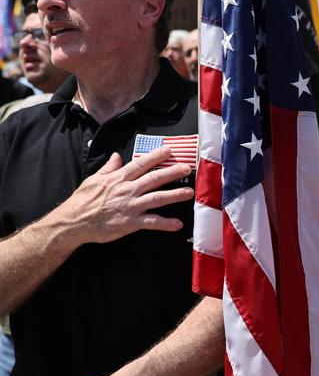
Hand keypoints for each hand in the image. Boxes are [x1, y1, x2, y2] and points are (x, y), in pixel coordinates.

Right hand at [59, 147, 193, 244]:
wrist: (72, 223)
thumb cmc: (82, 201)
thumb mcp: (93, 180)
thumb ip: (108, 168)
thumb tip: (116, 156)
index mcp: (118, 178)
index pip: (140, 164)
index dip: (156, 156)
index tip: (170, 151)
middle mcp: (126, 190)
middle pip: (153, 178)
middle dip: (172, 172)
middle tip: (187, 167)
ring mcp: (129, 206)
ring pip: (157, 198)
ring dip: (174, 195)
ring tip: (189, 192)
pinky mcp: (129, 223)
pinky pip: (151, 222)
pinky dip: (165, 223)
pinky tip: (177, 224)